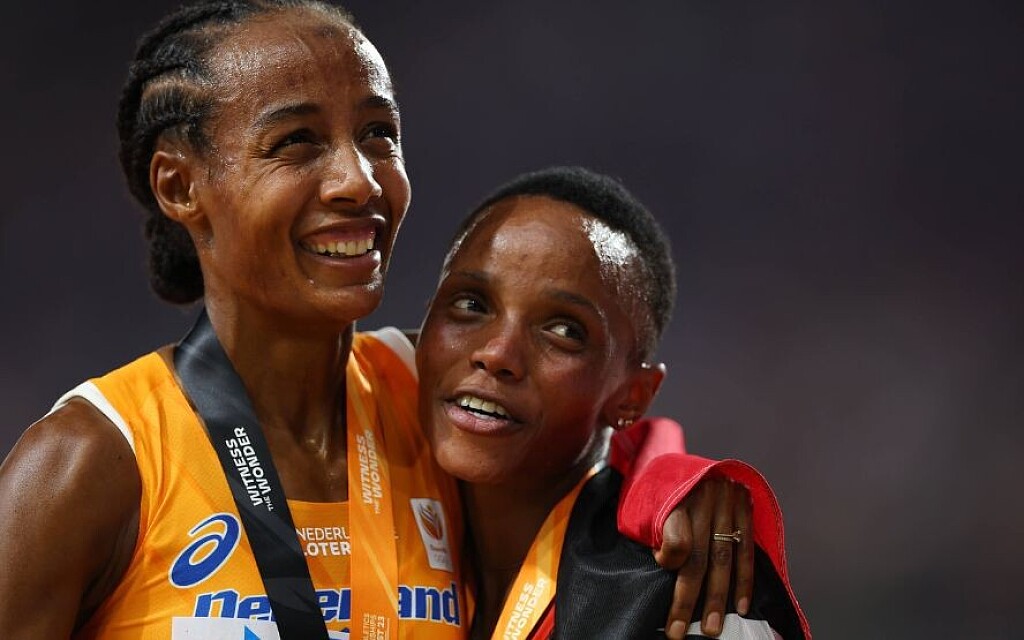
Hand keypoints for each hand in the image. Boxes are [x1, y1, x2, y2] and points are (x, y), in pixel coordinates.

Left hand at [654, 477, 752, 638]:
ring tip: (714, 627)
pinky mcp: (746, 506)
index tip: (661, 566)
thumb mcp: (647, 502)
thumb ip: (657, 532)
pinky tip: (740, 606)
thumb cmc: (661, 489)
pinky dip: (744, 580)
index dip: (668, 559)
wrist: (688, 458)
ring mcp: (728, 501)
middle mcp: (705, 497)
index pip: (675, 537)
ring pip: (724, 558)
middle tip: (680, 630)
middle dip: (690, 597)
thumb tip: (666, 566)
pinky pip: (747, 550)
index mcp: (675, 493)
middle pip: (698, 555)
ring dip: (719, 597)